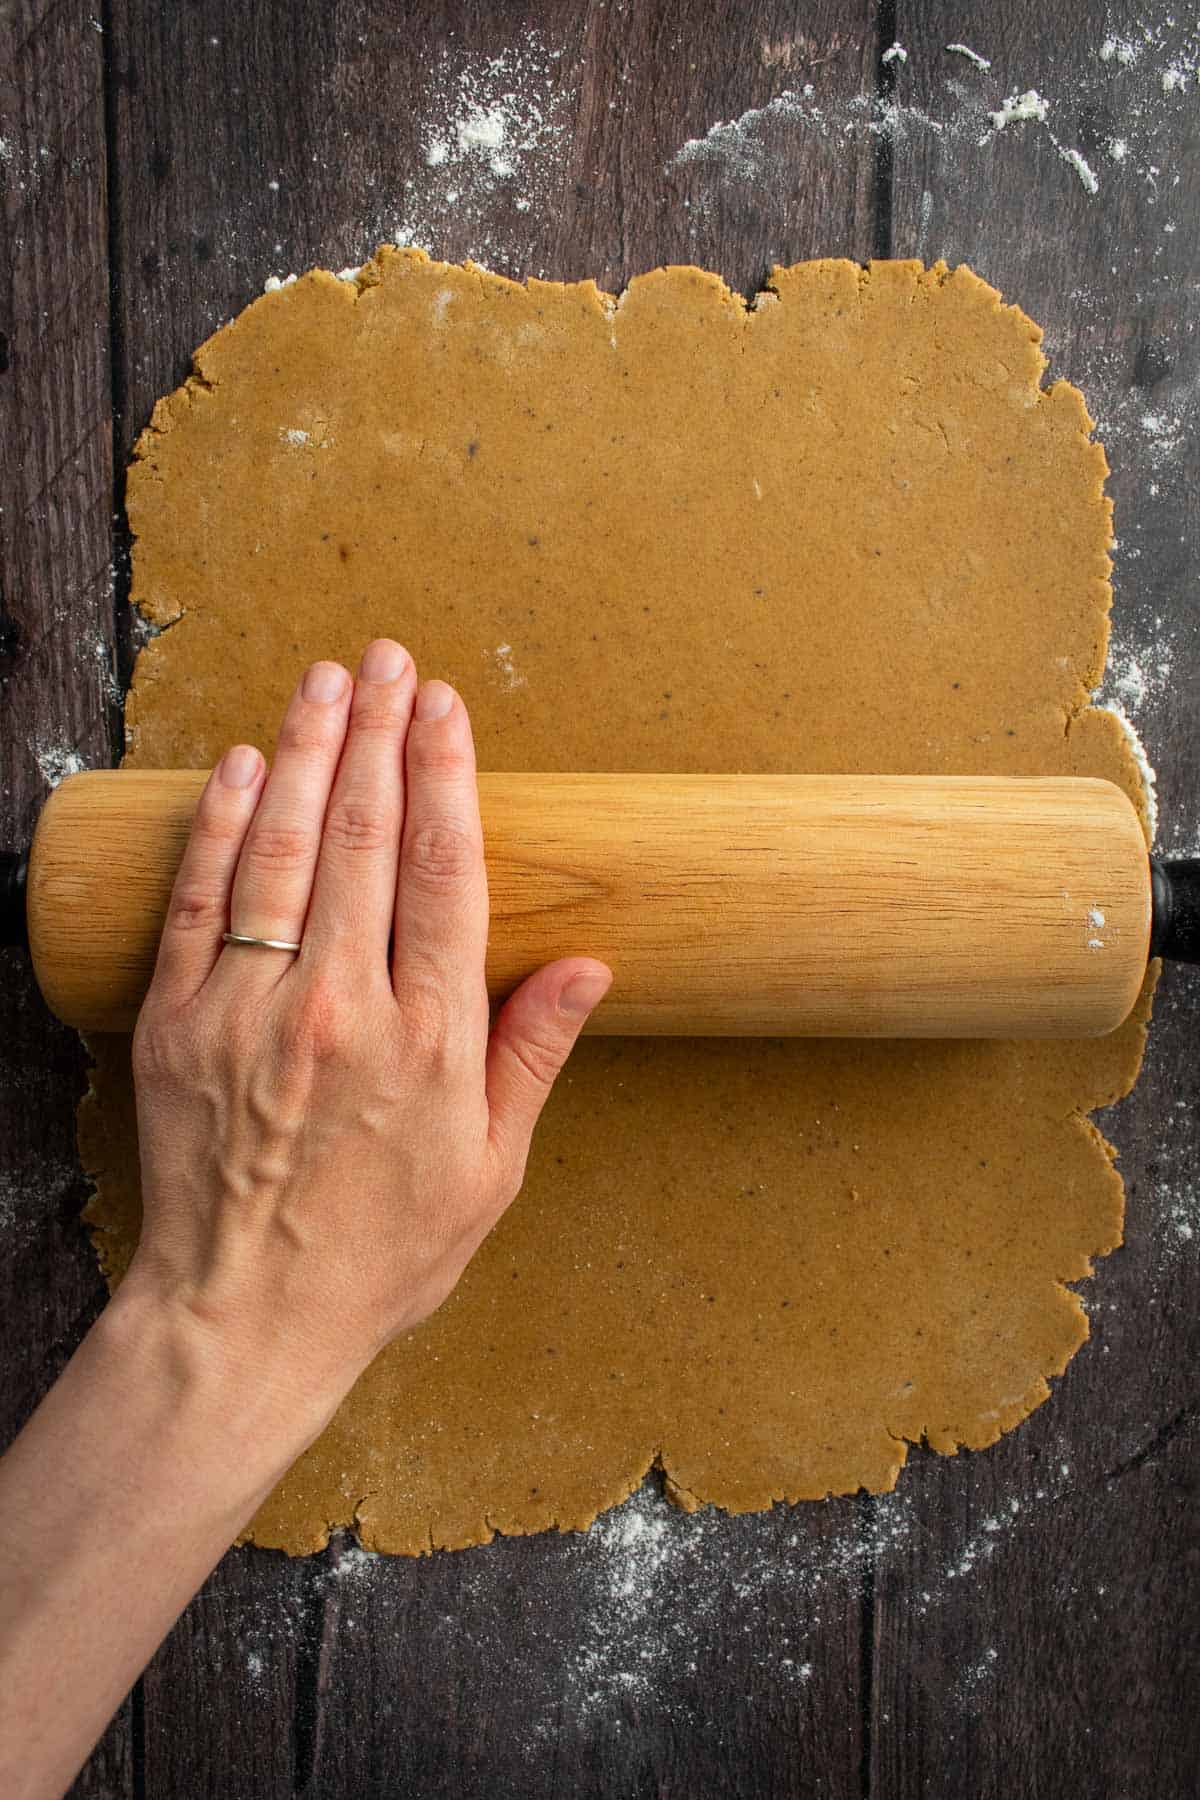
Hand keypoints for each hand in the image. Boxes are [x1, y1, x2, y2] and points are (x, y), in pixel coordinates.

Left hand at [125, 640, 611, 1422]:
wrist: (243, 1319)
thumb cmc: (379, 1255)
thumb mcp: (490, 1171)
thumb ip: (532, 1056)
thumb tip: (592, 965)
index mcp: (428, 1041)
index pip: (443, 872)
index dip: (445, 776)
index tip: (446, 708)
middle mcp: (340, 1008)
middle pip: (363, 837)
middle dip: (378, 734)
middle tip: (389, 661)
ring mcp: (250, 1011)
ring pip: (282, 849)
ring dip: (305, 753)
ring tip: (325, 681)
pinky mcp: (178, 1023)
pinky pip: (200, 902)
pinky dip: (220, 827)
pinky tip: (241, 768)